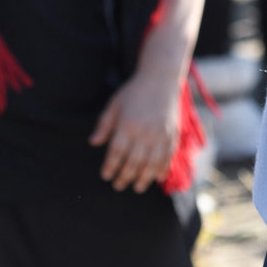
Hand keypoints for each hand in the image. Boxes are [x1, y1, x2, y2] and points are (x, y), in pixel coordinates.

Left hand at [89, 71, 180, 191]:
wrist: (161, 78)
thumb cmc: (134, 91)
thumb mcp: (114, 104)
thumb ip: (104, 125)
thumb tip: (93, 143)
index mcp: (128, 125)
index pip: (117, 153)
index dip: (110, 167)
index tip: (105, 176)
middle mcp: (145, 132)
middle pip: (134, 162)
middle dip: (125, 177)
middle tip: (118, 186)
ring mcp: (161, 134)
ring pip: (152, 164)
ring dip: (144, 178)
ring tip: (137, 187)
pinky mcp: (173, 134)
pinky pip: (168, 156)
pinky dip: (162, 169)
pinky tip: (156, 177)